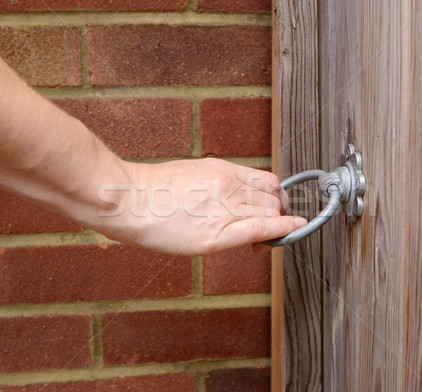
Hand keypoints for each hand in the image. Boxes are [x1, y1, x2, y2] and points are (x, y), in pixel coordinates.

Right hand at [96, 158, 306, 255]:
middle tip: (271, 228)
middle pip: (273, 198)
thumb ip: (218, 183)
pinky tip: (293, 230)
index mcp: (222, 169)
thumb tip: (236, 196)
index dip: (276, 197)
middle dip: (279, 213)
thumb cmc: (153, 190)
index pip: (267, 180)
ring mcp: (223, 209)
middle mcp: (228, 186)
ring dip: (278, 225)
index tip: (273, 208)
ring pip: (270, 213)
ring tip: (264, 240)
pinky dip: (282, 229)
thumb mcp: (192, 173)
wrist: (128, 200)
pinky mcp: (215, 235)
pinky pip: (260, 228)